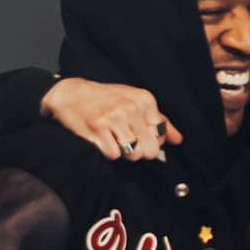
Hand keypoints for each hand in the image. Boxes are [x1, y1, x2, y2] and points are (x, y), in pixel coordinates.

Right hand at [39, 78, 182, 160]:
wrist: (71, 94)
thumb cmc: (107, 99)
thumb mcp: (135, 102)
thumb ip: (159, 121)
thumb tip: (178, 140)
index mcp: (144, 100)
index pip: (160, 136)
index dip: (152, 142)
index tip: (139, 136)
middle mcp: (131, 108)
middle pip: (149, 150)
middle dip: (140, 152)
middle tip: (128, 144)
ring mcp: (113, 118)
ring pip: (132, 154)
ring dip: (123, 153)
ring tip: (114, 140)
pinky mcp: (97, 129)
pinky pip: (113, 155)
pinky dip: (108, 152)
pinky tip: (102, 141)